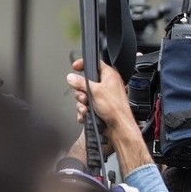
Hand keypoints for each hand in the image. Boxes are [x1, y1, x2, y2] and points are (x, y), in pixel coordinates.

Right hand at [66, 59, 150, 173]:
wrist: (119, 127)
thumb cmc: (114, 109)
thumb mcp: (95, 91)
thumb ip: (81, 83)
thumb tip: (72, 77)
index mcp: (109, 76)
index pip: (95, 64)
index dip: (84, 64)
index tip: (75, 67)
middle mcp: (106, 85)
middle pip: (85, 82)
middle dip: (81, 91)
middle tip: (84, 97)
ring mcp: (102, 97)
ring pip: (84, 96)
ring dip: (82, 103)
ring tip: (87, 108)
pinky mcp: (99, 108)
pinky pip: (86, 106)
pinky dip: (84, 111)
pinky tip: (86, 114)